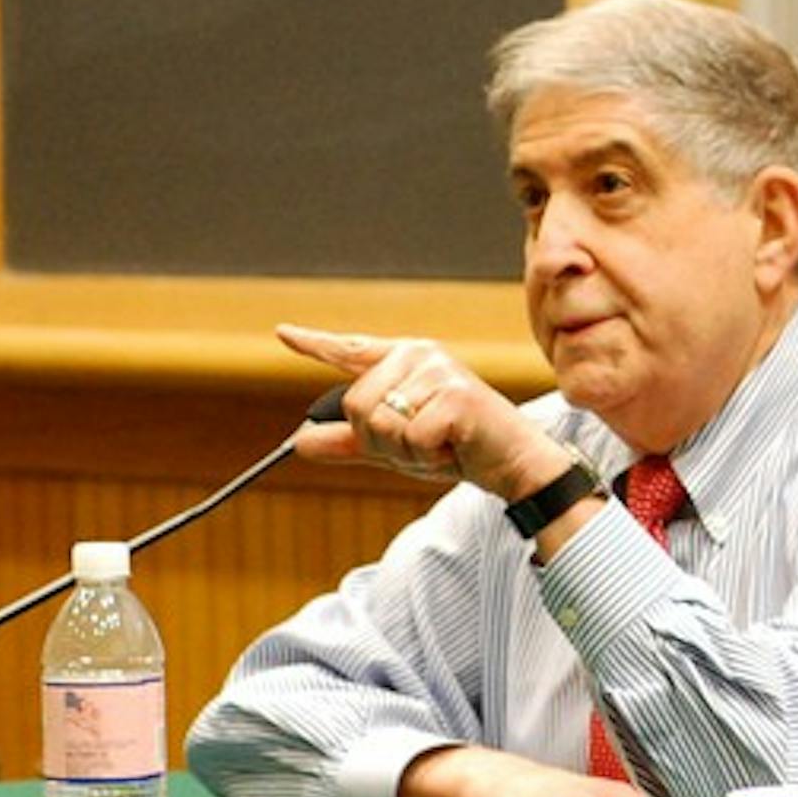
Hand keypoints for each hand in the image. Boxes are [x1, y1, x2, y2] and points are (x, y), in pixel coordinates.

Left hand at [279, 324, 573, 500]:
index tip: (283, 334)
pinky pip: (410, 438)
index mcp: (406, 359)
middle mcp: (420, 355)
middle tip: (422, 443)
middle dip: (381, 440)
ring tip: (441, 444)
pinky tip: (454, 448)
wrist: (514, 462)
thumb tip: (300, 443)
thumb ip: (351, 442)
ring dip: (405, 451)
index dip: (315, 345)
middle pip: (355, 404)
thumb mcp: (397, 445)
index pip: (352, 351)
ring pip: (380, 422)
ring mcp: (439, 372)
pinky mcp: (455, 397)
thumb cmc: (460, 448)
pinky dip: (428, 456)